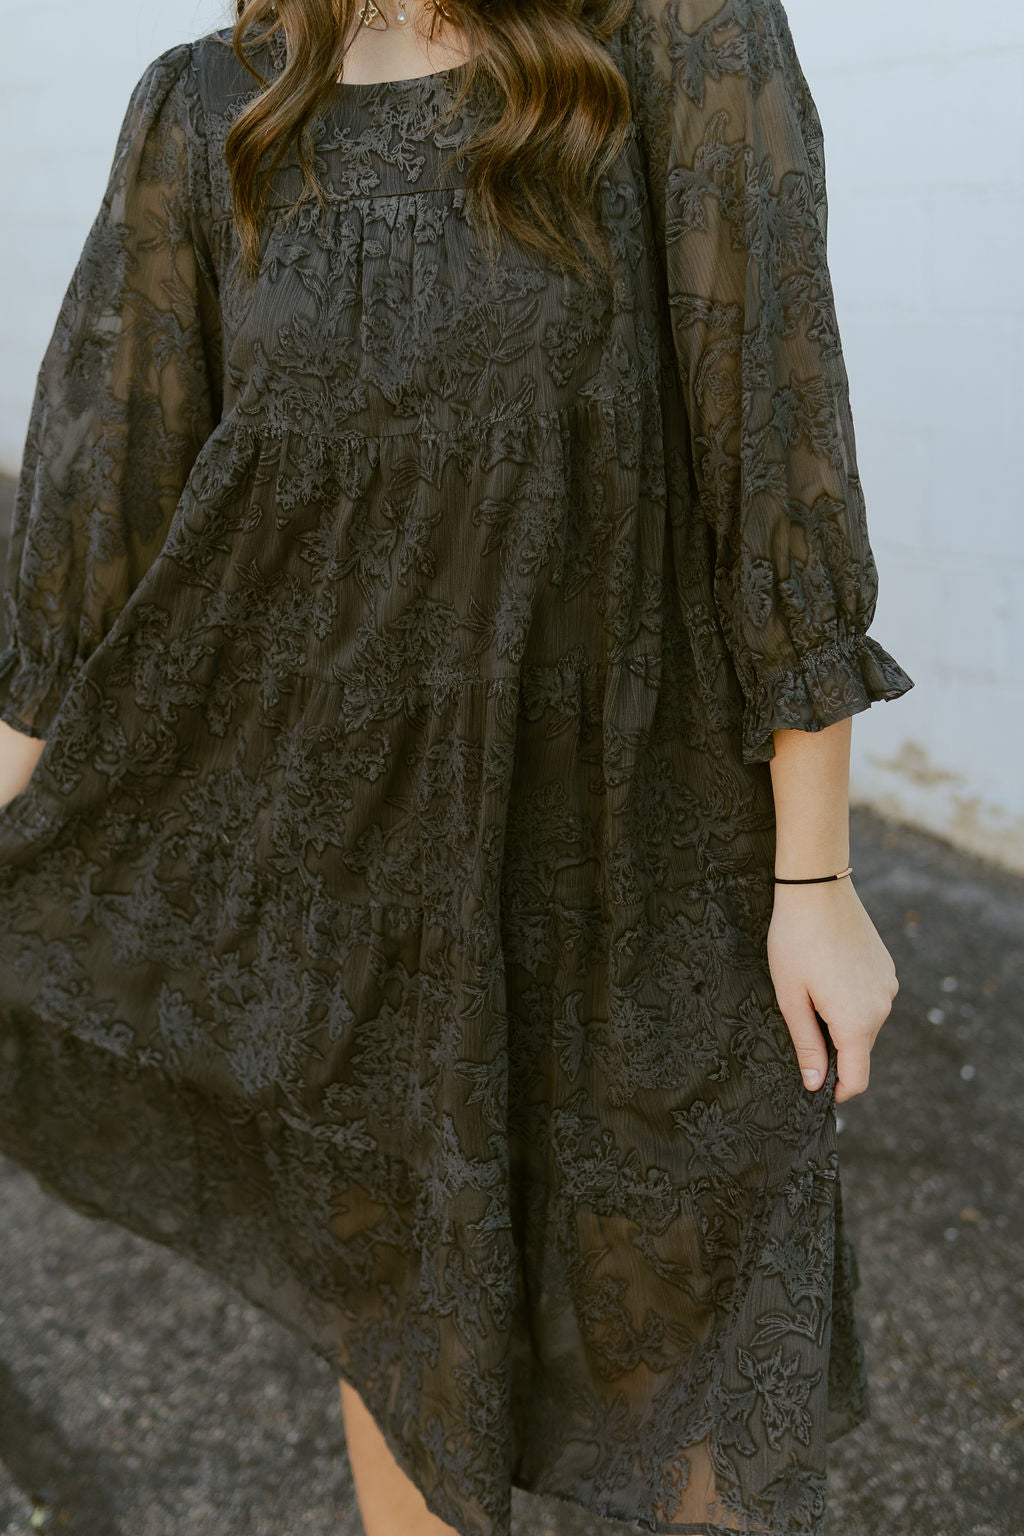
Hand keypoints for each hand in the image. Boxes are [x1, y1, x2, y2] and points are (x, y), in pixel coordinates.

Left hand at [766, 878, 898, 1103]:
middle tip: (800, 1023)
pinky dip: (851, 999)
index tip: (815, 1087)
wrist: (816, 888)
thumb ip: (807, 1044)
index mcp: (857, 1022)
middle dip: (834, 1050)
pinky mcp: (886, 967)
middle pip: (859, 1050)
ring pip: (865, 1023)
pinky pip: (870, 998)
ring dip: (841, 1021)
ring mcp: (887, 985)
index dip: (837, 1091)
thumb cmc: (794, 942)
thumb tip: (815, 1084)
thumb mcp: (791, 997)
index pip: (857, 1079)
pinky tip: (827, 973)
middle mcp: (881, 1008)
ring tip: (810, 991)